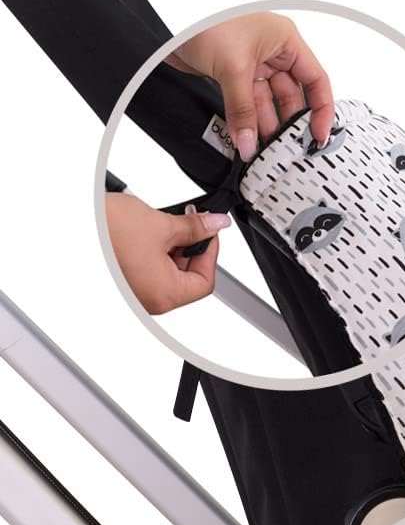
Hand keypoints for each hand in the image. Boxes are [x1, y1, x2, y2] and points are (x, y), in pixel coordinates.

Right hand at [105, 193, 228, 314]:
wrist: (69, 222)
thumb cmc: (105, 229)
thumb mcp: (160, 225)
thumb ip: (194, 228)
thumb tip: (215, 225)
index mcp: (164, 294)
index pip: (205, 282)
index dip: (210, 253)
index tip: (208, 233)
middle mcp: (149, 302)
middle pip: (186, 280)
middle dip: (189, 250)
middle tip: (187, 225)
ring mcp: (135, 295)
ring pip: (167, 275)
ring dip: (170, 250)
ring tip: (162, 227)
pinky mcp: (123, 285)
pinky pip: (148, 273)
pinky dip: (153, 255)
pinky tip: (147, 235)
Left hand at [166, 12, 333, 159]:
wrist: (168, 19)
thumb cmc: (205, 20)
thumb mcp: (233, 67)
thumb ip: (243, 111)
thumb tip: (249, 143)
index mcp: (285, 41)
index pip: (316, 80)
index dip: (321, 110)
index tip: (318, 136)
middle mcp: (273, 53)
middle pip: (291, 97)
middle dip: (288, 124)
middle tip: (290, 150)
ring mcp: (253, 65)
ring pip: (268, 104)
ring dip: (265, 127)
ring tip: (266, 150)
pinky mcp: (234, 75)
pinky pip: (248, 105)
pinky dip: (247, 122)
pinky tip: (247, 139)